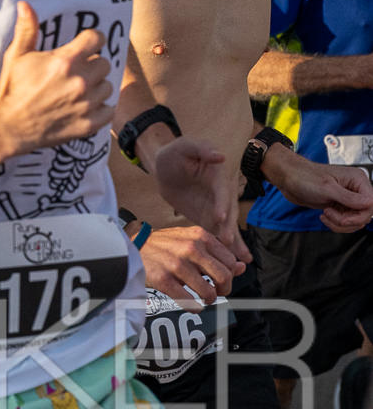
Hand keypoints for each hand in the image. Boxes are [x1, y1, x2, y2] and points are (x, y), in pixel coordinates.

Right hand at [0, 2, 112, 153]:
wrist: (9, 127)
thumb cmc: (12, 89)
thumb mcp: (17, 56)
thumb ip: (27, 29)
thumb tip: (25, 4)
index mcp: (65, 61)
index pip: (96, 38)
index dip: (91, 40)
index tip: (84, 46)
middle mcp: (80, 81)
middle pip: (103, 63)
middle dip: (91, 66)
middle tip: (74, 74)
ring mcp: (87, 104)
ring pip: (107, 86)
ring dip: (96, 87)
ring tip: (77, 92)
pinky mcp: (89, 123)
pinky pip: (109, 110)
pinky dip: (100, 109)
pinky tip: (84, 107)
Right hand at [139, 225, 245, 308]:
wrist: (131, 247)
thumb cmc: (163, 245)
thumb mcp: (190, 240)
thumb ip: (216, 253)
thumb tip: (242, 266)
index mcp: (200, 236)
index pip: (231, 262)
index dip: (230, 275)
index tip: (220, 280)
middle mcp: (190, 248)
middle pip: (224, 277)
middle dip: (223, 290)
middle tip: (215, 292)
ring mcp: (176, 264)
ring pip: (208, 292)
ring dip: (208, 300)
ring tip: (202, 298)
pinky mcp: (163, 279)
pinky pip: (188, 301)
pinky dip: (194, 308)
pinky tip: (191, 305)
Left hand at [152, 137, 244, 252]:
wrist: (166, 166)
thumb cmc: (177, 153)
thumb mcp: (186, 146)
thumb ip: (201, 149)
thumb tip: (219, 155)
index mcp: (218, 176)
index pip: (221, 191)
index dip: (222, 203)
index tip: (220, 217)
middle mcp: (221, 194)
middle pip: (228, 212)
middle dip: (228, 228)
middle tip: (227, 243)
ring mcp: (216, 207)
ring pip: (227, 226)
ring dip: (233, 243)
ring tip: (242, 261)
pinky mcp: (207, 217)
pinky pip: (216, 232)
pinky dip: (224, 247)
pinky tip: (235, 262)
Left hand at [266, 148, 372, 231]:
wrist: (288, 179)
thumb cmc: (304, 177)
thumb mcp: (327, 188)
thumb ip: (349, 198)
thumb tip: (369, 204)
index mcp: (357, 180)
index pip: (372, 203)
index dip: (360, 215)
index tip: (344, 219)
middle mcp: (355, 189)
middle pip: (365, 215)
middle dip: (347, 220)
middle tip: (330, 214)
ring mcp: (347, 198)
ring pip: (356, 220)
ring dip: (340, 224)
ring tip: (326, 215)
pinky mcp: (339, 206)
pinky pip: (345, 221)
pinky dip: (336, 224)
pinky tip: (324, 217)